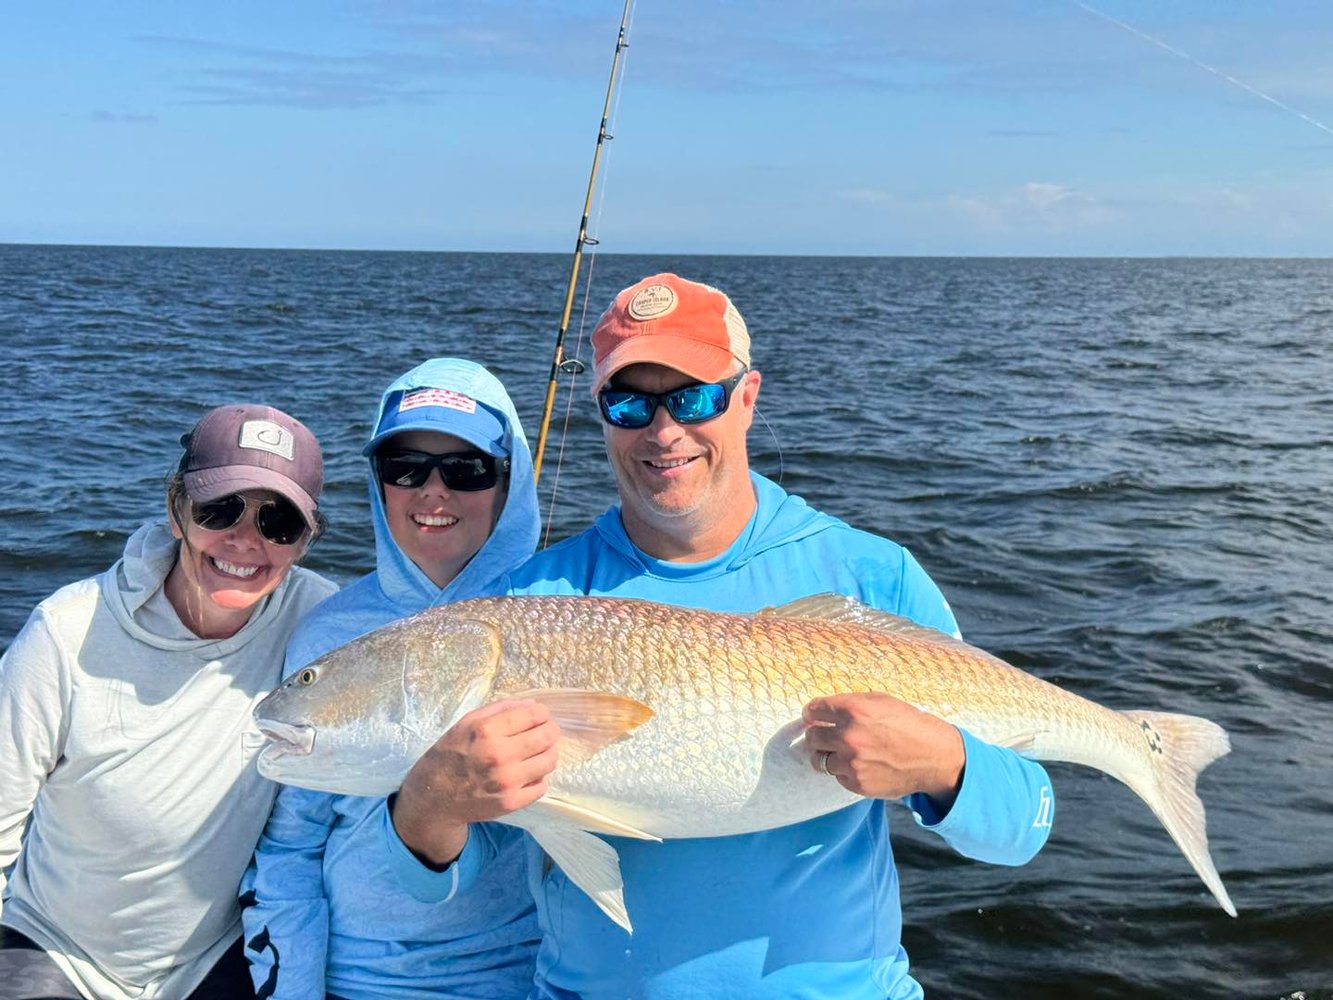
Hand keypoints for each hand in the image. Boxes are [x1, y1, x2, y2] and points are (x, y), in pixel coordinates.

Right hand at [391, 698, 560, 866]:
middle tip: (543, 732)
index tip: (538, 717)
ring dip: (547, 753)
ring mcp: (507, 781)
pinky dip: (538, 777)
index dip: (541, 713)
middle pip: (548, 736)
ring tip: (535, 753)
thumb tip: (532, 705)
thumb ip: (500, 709)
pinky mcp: (511, 802)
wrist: (433, 797)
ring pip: (550, 760)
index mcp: (486, 730)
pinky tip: (527, 773)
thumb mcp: (467, 722)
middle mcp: (499, 755)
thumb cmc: (450, 754)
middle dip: (549, 730)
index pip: (534, 714)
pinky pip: (542, 786)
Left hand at [803, 692, 964, 809]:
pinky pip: (836, 776)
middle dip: (817, 734)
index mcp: (853, 710)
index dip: (812, 713)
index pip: (813, 710)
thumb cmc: (909, 724)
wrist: (934, 757)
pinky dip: (842, 770)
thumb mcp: (881, 701)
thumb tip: (822, 711)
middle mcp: (849, 736)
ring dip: (825, 754)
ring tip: (838, 752)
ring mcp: (851, 762)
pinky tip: (858, 764)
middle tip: (825, 735)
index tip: (813, 717)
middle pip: (812, 736)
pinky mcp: (857, 783)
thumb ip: (850, 704)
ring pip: (818, 759)